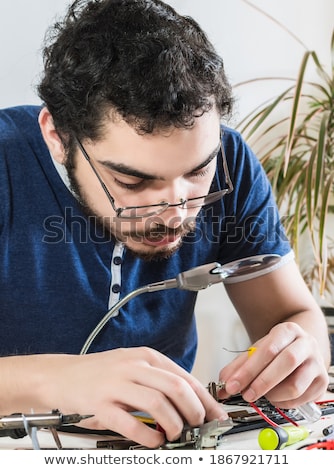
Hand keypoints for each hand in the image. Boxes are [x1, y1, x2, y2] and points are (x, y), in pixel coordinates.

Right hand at [41, 347, 226, 447]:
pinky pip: (131, 423)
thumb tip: (192, 400)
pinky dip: (149, 436)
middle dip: (194, 411)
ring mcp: (117, 384)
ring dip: (174, 424)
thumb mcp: (133, 365)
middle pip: (176, 388)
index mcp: (146, 356)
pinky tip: (155, 440)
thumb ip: (159, 379)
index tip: (217, 416)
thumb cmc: (101, 372)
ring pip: (159, 404)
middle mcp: (134, 366)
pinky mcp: (101, 404)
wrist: (63, 375)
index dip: (205, 399)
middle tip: (198, 426)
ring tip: (176, 434)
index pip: (185, 377)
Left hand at [217, 322, 328, 408]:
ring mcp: (316, 363)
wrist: (301, 346)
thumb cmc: (279, 348)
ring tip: (262, 394)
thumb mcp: (257, 350)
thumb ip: (239, 365)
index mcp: (288, 331)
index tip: (232, 385)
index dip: (248, 370)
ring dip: (274, 395)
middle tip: (246, 395)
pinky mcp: (322, 382)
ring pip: (296, 385)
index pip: (268, 349)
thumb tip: (224, 383)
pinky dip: (284, 403)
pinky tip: (275, 397)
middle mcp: (306, 344)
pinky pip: (302, 399)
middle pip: (286, 363)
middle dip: (262, 382)